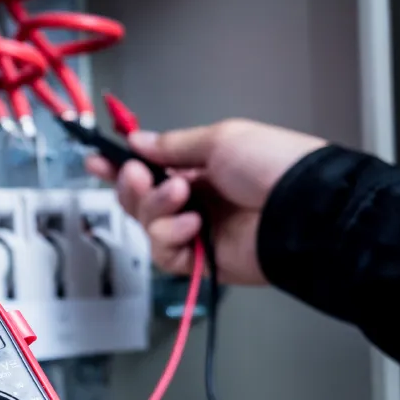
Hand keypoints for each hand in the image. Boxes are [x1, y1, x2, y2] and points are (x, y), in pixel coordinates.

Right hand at [86, 119, 326, 284]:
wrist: (302, 209)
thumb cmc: (275, 167)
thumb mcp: (220, 139)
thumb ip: (174, 145)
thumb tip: (140, 140)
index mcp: (202, 167)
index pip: (151, 167)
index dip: (121, 166)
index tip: (97, 161)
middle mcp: (197, 200)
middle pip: (140, 200)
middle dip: (133, 186)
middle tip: (140, 177)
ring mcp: (198, 231)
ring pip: (147, 226)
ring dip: (156, 209)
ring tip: (181, 198)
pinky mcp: (201, 260)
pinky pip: (164, 254)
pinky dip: (171, 237)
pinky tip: (192, 226)